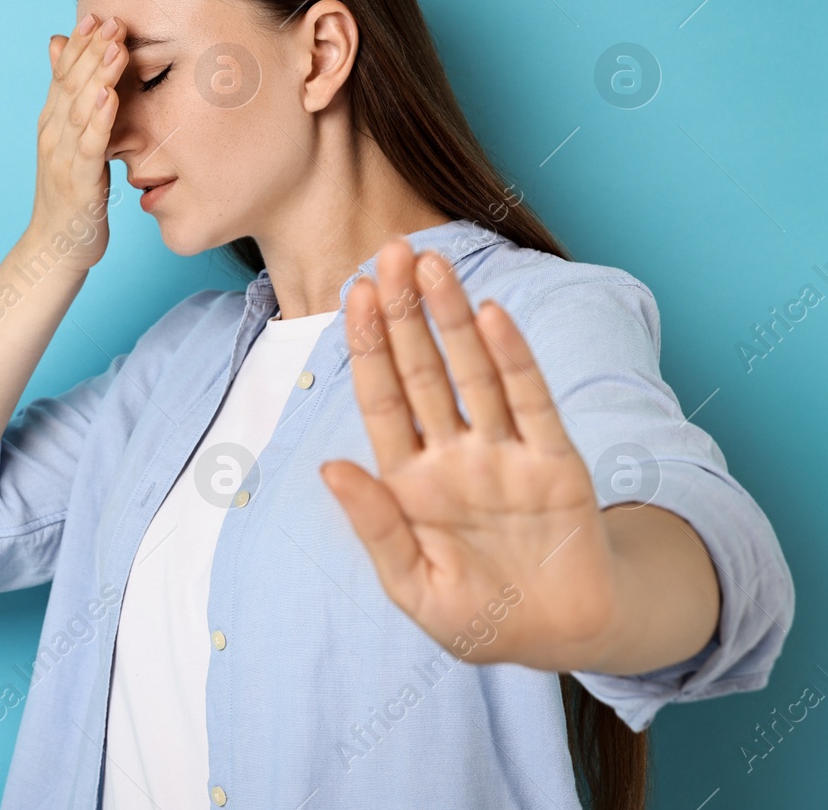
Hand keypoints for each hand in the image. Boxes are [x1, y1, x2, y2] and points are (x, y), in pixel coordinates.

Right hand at [26, 12, 127, 272]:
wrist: (55, 249)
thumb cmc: (70, 197)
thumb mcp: (70, 146)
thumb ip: (71, 107)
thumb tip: (67, 64)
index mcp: (52, 124)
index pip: (63, 75)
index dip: (79, 45)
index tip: (99, 15)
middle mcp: (52, 135)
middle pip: (70, 84)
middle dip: (90, 50)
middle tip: (112, 19)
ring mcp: (62, 158)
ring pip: (79, 108)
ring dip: (97, 75)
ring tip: (115, 46)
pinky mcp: (78, 182)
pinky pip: (90, 146)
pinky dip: (99, 119)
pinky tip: (111, 97)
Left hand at [320, 238, 622, 671]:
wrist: (562, 639)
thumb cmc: (480, 616)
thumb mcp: (414, 586)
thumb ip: (374, 527)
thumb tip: (328, 468)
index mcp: (409, 481)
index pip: (382, 399)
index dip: (368, 347)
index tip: (352, 292)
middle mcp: (454, 455)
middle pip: (422, 371)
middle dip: (404, 313)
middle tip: (392, 251)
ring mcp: (504, 454)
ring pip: (473, 374)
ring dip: (454, 319)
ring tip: (435, 265)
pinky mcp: (555, 464)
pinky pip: (531, 403)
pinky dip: (514, 361)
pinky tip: (493, 317)